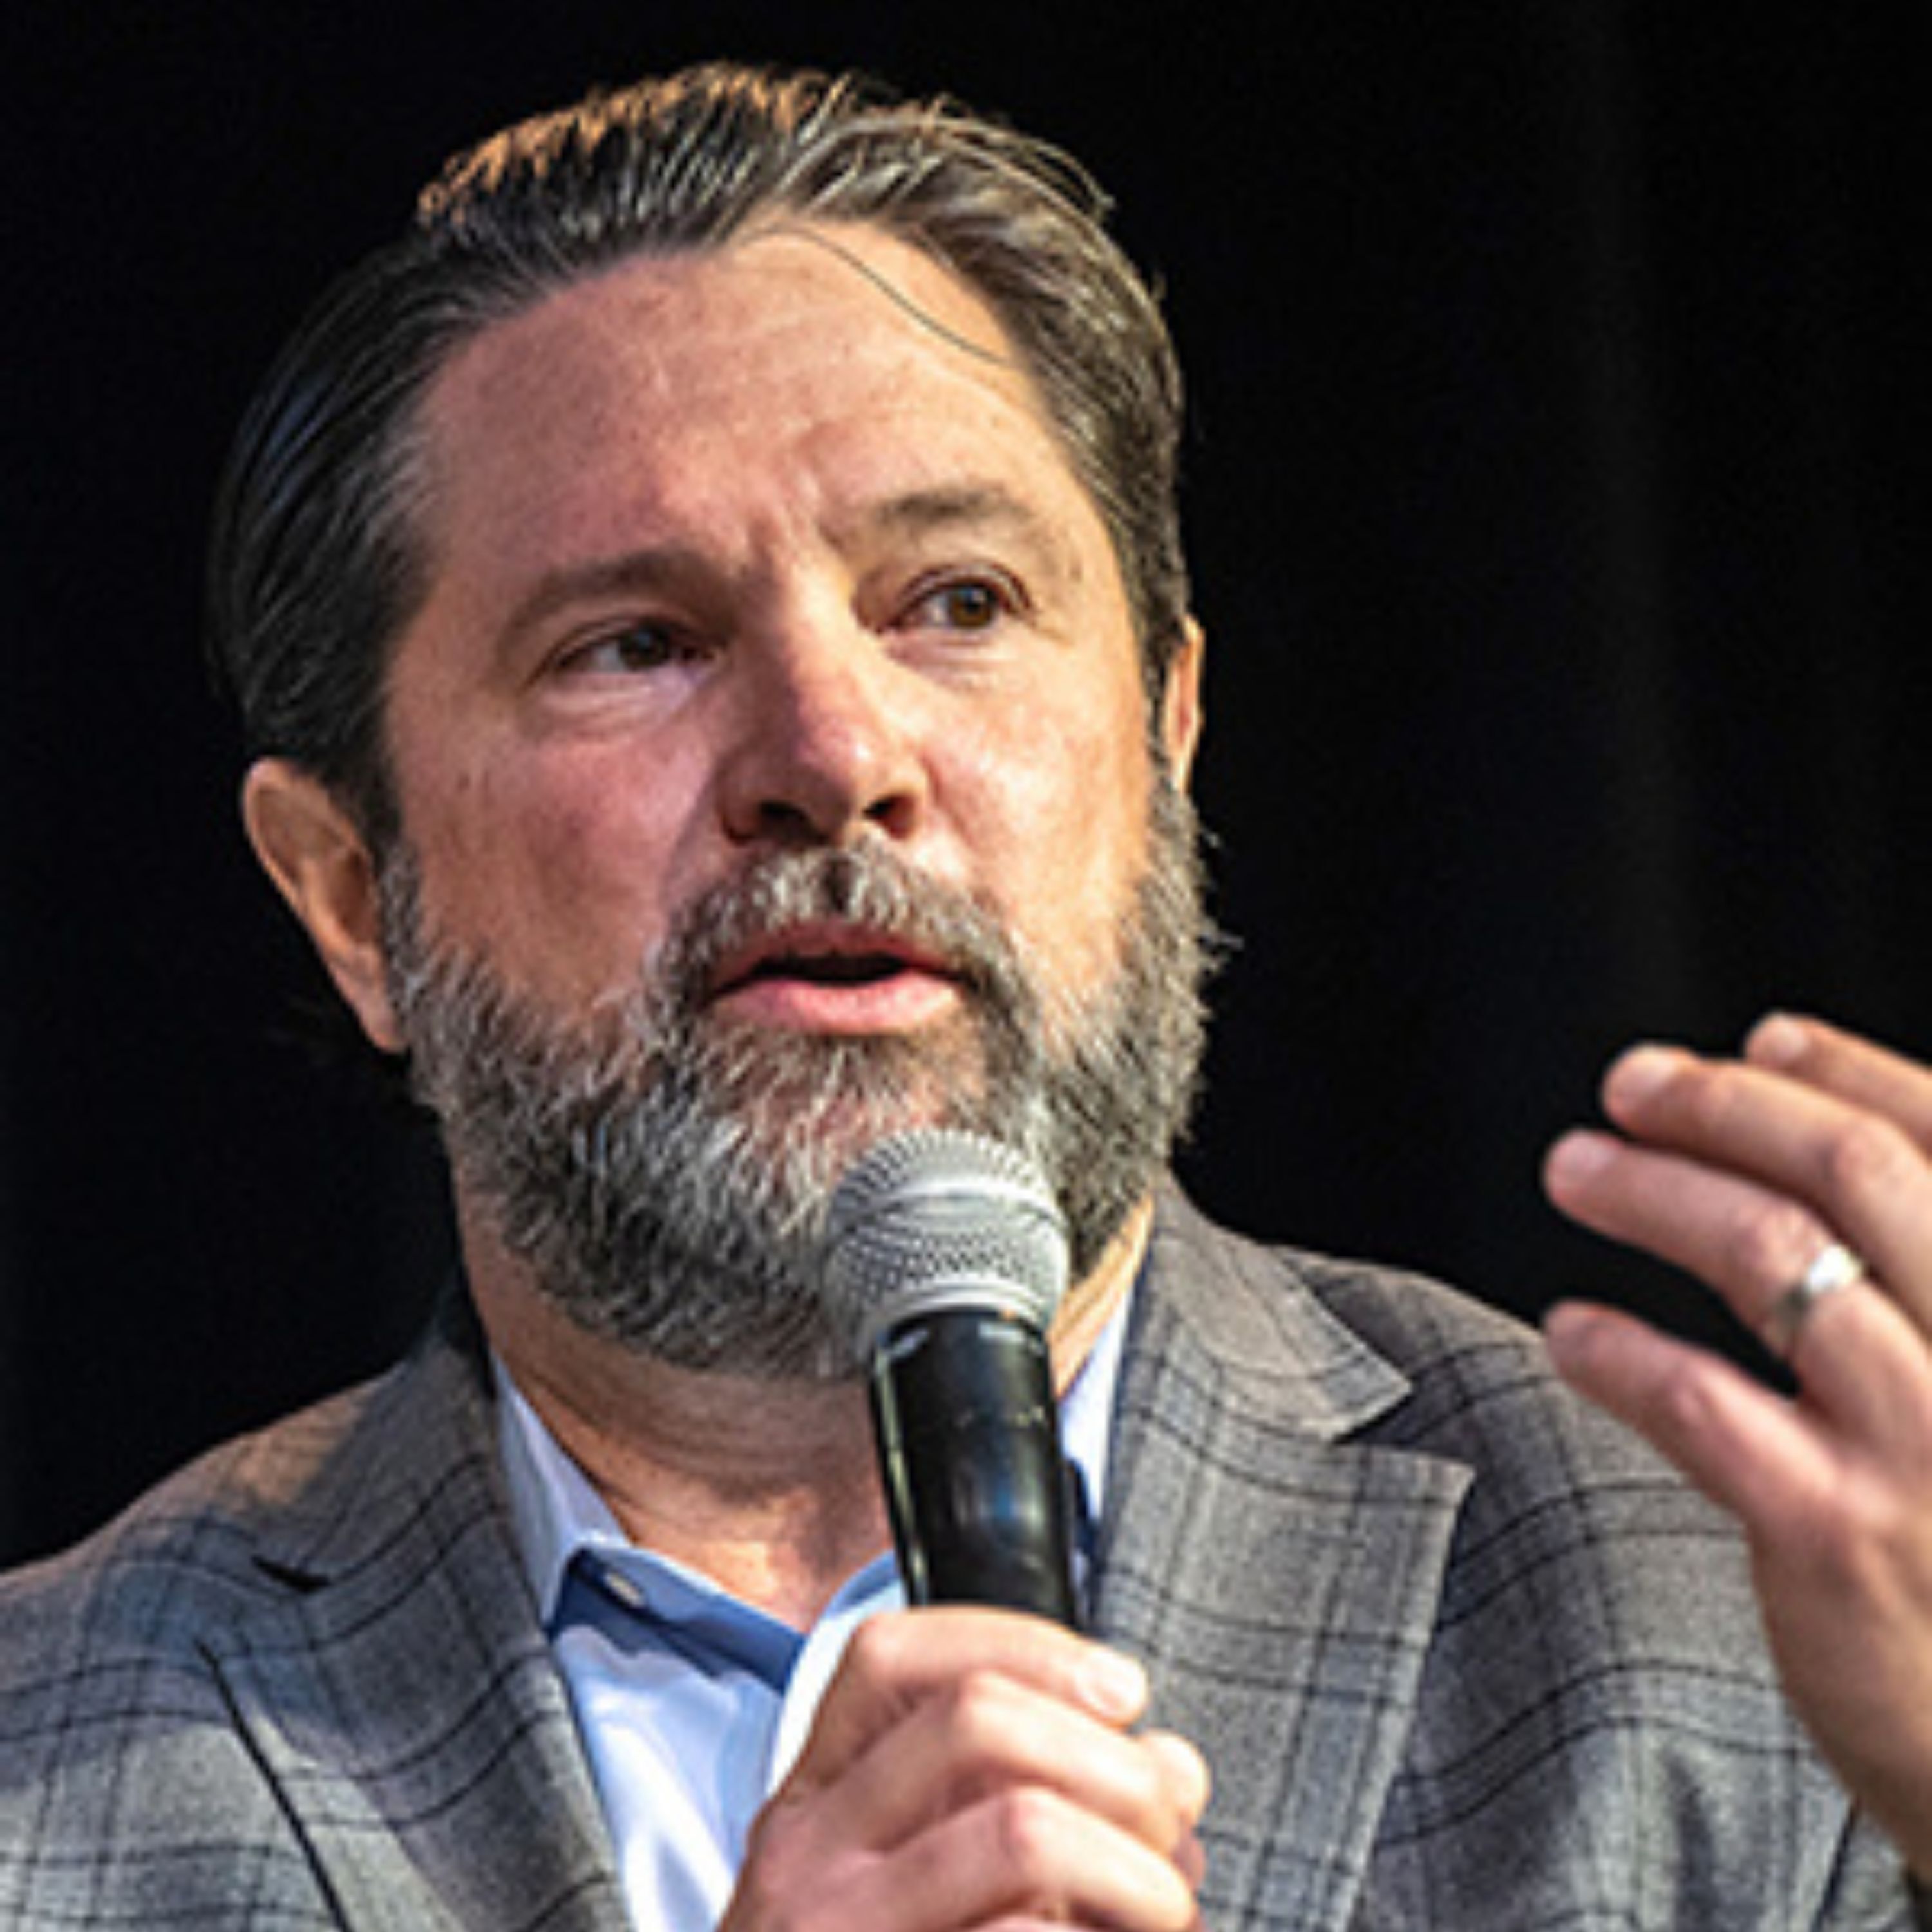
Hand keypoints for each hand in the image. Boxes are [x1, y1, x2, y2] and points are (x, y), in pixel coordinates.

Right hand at [720, 1606, 1209, 1930]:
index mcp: (812, 1806)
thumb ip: (1014, 1805)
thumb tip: (1171, 1764)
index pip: (892, 1659)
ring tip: (1166, 1912)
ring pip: (1021, 1824)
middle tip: (1167, 1825)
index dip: (1021, 1645)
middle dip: (1109, 1755)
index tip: (1123, 1689)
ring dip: (1136, 1865)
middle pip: (976, 1718)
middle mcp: (805, 1860)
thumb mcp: (914, 1887)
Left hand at [1542, 1014, 1931, 1872]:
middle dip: (1725, 1106)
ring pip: (1767, 1255)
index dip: (1845, 1072)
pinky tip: (1569, 1330)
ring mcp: (1925, 1444)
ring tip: (1573, 1168)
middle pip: (1852, 1172)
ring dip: (1648, 1192)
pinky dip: (1618, 1349)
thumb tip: (1820, 1132)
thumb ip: (1925, 1282)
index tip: (1759, 1040)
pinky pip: (1702, 1402)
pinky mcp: (1839, 1534)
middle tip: (1629, 1084)